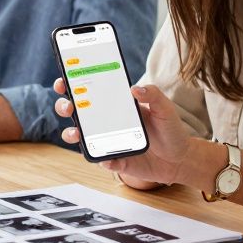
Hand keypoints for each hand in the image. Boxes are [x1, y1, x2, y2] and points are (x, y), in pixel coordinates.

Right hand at [53, 79, 192, 185]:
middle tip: (69, 106)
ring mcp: (107, 141)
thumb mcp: (165, 108)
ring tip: (77, 133)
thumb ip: (153, 95)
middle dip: (64, 106)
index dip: (71, 85)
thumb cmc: (170, 130)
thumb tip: (135, 88)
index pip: (88, 92)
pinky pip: (100, 160)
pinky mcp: (114, 160)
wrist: (180, 159)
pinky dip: (100, 159)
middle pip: (75, 112)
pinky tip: (107, 157)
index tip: (63, 81)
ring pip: (80, 137)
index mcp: (115, 104)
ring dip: (71, 133)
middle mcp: (106, 122)